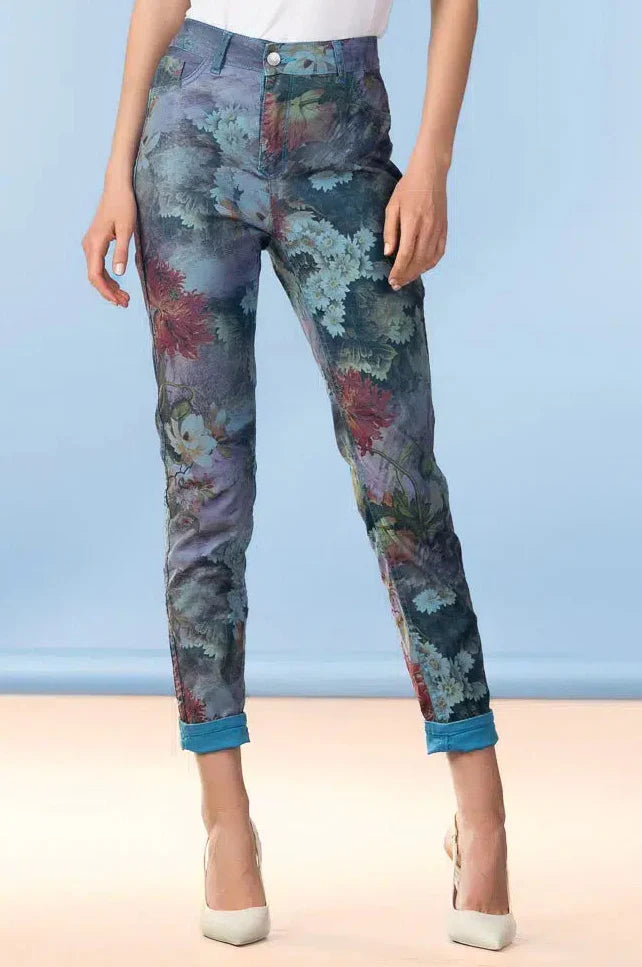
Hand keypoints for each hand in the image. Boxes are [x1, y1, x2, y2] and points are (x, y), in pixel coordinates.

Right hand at [82, 178, 135, 306]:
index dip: (106, 291)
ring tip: (124, 298)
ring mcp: (90, 244)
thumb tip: (119, 273)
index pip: (95, 275)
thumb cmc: (124, 205)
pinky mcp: (95, 242)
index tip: (118, 302)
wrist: (117, 187)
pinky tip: (117, 284)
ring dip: (108, 286)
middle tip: (126, 303)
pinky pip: (98, 265)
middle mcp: (89, 245)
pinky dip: (107, 277)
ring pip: (96, 272)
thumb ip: (122, 251)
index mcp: (95, 243)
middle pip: (94, 277)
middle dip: (109, 292)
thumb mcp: (127, 230)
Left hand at [384, 157, 447, 289]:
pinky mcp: (444, 229)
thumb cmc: (408, 188)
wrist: (431, 174)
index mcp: (413, 222)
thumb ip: (390, 231)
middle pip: (418, 260)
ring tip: (407, 278)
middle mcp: (428, 228)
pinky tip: (422, 268)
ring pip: (429, 259)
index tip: (392, 280)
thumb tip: (389, 253)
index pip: (406, 254)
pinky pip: (439, 252)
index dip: (398, 270)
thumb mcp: (392, 206)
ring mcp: (438, 229)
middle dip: (406, 275)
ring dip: (417, 272)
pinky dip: (430, 263)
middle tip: (397, 284)